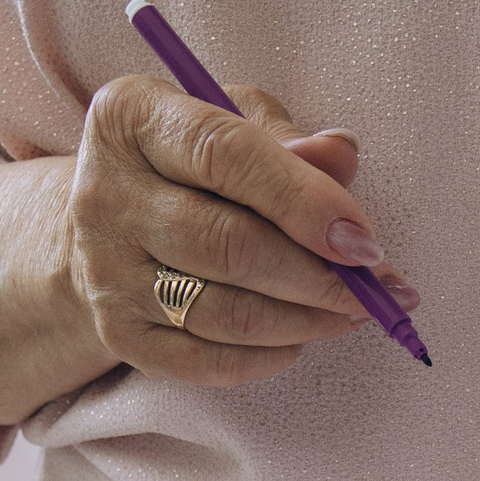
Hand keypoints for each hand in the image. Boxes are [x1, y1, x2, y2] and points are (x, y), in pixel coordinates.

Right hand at [56, 76, 417, 392]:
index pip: (226, 156)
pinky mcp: (117, 332)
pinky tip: (299, 338)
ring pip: (226, 313)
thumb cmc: (193, 163)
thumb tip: (342, 157)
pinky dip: (267, 358)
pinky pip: (208, 361)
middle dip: (318, 277)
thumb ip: (287, 139)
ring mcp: (104, 270)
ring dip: (306, 322)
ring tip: (353, 313)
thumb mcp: (235, 122)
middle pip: (230, 247)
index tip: (365, 242)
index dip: (306, 202)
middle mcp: (104, 193)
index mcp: (131, 118)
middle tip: (375, 291)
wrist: (113, 220)